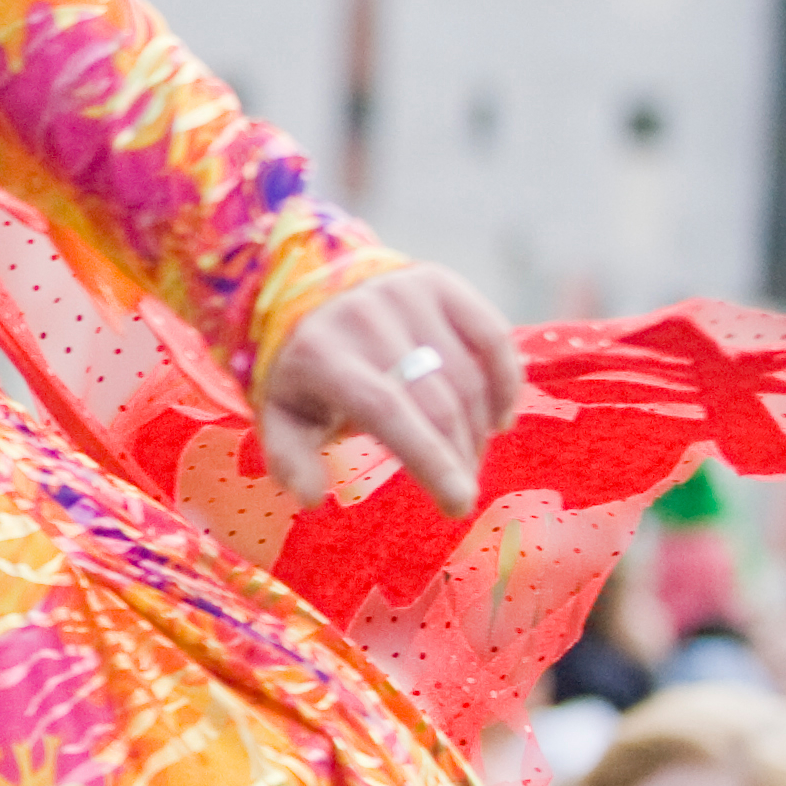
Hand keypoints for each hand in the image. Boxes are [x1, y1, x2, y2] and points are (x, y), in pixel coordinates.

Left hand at [258, 264, 523, 514]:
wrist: (311, 287)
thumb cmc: (304, 368)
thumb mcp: (280, 412)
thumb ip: (289, 456)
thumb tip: (310, 498)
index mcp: (321, 354)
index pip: (387, 410)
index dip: (429, 459)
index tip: (459, 503)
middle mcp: (366, 317)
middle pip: (435, 400)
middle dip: (457, 457)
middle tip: (460, 491)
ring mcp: (407, 293)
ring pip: (467, 375)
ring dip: (477, 430)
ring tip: (467, 460)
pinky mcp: (441, 281)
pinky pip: (492, 336)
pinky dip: (505, 382)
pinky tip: (497, 419)